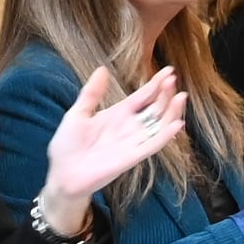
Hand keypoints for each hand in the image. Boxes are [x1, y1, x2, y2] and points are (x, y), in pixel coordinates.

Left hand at [31, 66, 187, 236]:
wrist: (62, 174)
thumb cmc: (67, 145)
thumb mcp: (77, 113)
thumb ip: (92, 93)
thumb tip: (102, 69)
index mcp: (118, 114)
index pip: (143, 96)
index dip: (156, 84)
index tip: (169, 70)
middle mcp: (129, 127)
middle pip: (155, 109)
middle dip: (165, 94)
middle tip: (173, 79)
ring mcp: (132, 142)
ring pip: (159, 126)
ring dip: (171, 112)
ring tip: (180, 97)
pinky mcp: (131, 158)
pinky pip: (152, 146)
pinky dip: (165, 136)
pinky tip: (176, 124)